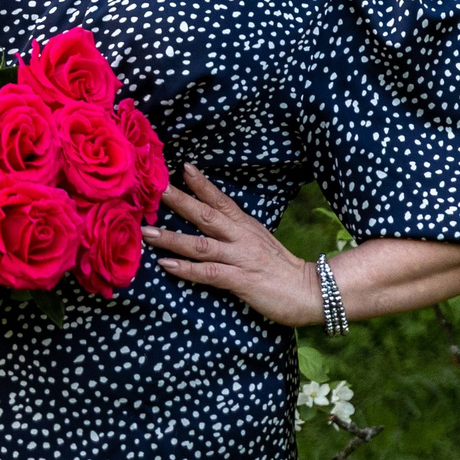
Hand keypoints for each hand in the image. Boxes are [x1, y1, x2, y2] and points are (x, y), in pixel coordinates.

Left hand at [144, 164, 323, 327]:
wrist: (312, 291)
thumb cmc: (282, 269)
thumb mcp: (260, 242)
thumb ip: (237, 233)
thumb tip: (213, 226)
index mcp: (246, 226)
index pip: (221, 200)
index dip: (202, 184)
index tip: (183, 167)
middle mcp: (242, 237)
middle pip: (206, 215)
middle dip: (179, 201)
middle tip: (155, 189)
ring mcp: (241, 258)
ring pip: (201, 244)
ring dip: (172, 238)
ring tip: (147, 232)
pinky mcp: (241, 280)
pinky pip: (208, 273)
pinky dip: (186, 269)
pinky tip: (166, 265)